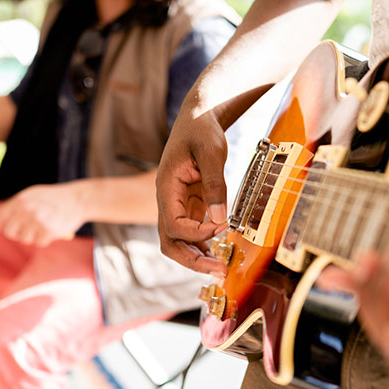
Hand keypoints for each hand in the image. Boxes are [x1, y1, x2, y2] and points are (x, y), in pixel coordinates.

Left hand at [0, 183, 86, 246]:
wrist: (77, 199)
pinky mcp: (48, 230)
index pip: (0, 217)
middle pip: (10, 232)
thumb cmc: (54, 198)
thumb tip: (1, 222)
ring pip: (25, 239)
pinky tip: (52, 229)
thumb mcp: (33, 195)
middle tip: (28, 229)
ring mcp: (37, 220)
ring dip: (32, 236)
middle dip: (17, 234)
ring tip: (44, 225)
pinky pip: (39, 243)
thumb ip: (17, 206)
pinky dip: (44, 239)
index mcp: (21, 200)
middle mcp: (26, 210)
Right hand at [155, 108, 230, 274]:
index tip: (221, 227)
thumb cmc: (201, 130)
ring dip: (198, 256)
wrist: (199, 117)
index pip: (173, 225)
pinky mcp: (191, 204)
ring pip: (180, 241)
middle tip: (218, 270)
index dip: (196, 233)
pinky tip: (221, 250)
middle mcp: (168, 200)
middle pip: (170, 242)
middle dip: (192, 260)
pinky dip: (204, 243)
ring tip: (221, 267)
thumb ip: (215, 184)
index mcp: (166, 188)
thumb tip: (219, 218)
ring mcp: (178, 204)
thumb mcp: (211, 152)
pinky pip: (193, 231)